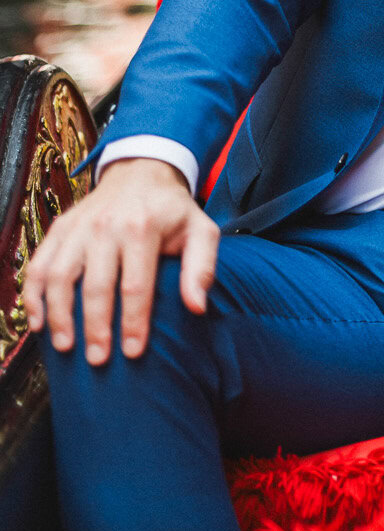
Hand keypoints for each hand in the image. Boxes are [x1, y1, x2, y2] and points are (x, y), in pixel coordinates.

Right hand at [24, 159, 218, 365]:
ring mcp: (78, 227)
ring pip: (59, 276)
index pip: (136, 285)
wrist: (141, 171)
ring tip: (65, 346)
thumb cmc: (172, 209)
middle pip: (96, 285)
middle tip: (98, 360)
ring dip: (59, 315)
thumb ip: (202, 268)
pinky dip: (33, 295)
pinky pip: (39, 264)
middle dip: (95, 327)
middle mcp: (106, 226)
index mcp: (142, 227)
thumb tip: (197, 307)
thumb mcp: (200, 230)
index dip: (133, 322)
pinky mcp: (59, 228)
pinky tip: (37, 322)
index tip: (133, 353)